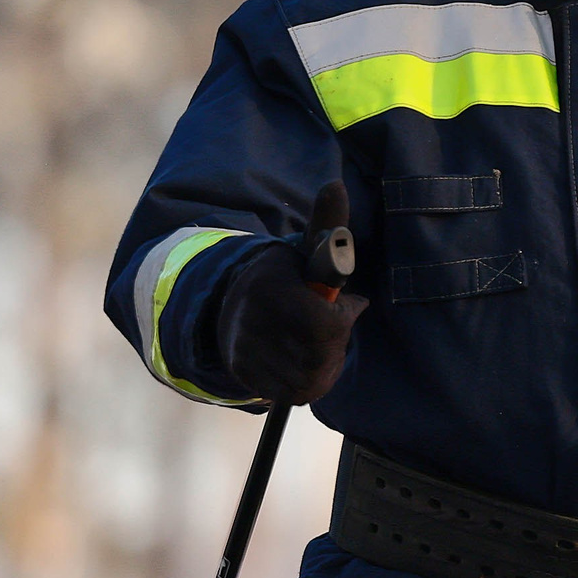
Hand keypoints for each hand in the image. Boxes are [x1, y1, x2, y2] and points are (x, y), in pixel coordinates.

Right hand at [212, 181, 369, 404]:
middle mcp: (251, 320)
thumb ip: (327, 224)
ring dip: (325, 364)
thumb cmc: (286, 276)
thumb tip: (336, 184)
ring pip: (310, 378)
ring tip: (320, 343)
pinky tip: (305, 361)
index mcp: (269, 285)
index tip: (346, 307)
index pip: (323, 324)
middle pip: (319, 354)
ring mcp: (245, 350)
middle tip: (335, 329)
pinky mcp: (244, 374)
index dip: (342, 321)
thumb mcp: (306, 249)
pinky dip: (309, 382)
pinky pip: (293, 393)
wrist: (231, 304)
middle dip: (336, 344)